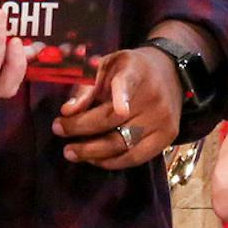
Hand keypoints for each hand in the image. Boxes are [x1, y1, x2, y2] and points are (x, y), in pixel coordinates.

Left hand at [53, 46, 181, 168]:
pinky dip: (112, 162)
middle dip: (80, 128)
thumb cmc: (128, 70)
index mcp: (136, 70)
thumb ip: (86, 85)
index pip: (128, 83)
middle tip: (58, 129)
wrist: (169, 73)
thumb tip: (67, 111)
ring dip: (92, 152)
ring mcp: (163, 118)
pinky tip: (94, 159)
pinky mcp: (168, 136)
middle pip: (113, 120)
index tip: (119, 110)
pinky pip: (136, 157)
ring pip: (123, 143)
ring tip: (70, 152)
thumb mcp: (106, 65)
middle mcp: (153, 96)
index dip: (122, 96)